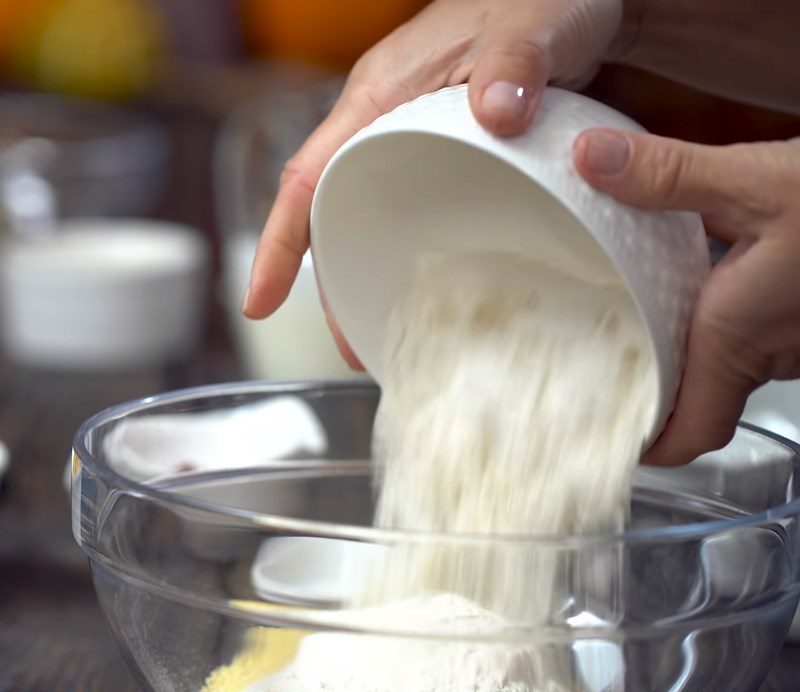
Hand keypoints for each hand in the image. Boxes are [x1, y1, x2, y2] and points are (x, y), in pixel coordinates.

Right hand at [243, 0, 626, 366]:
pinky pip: (403, 210)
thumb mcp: (532, 25)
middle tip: (354, 348)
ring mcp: (412, 140)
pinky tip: (429, 286)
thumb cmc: (542, 0)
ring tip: (391, 334)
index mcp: (380, 94)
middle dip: (329, 286)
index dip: (281, 244)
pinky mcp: (443, 154)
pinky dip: (402, 253)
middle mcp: (384, 122)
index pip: (308, 177)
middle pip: (331, 213)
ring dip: (368, 277)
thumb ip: (516, 62)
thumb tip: (497, 113)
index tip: (260, 302)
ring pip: (365, 217)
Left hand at [573, 130, 799, 464]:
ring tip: (637, 326)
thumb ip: (671, 175)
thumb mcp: (759, 182)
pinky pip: (761, 335)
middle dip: (659, 391)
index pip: (690, 432)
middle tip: (610, 374)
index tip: (617, 441)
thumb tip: (592, 159)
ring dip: (689, 351)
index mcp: (736, 338)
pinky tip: (703, 282)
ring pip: (732, 365)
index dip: (653, 447)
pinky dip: (724, 322)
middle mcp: (770, 352)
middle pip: (703, 399)